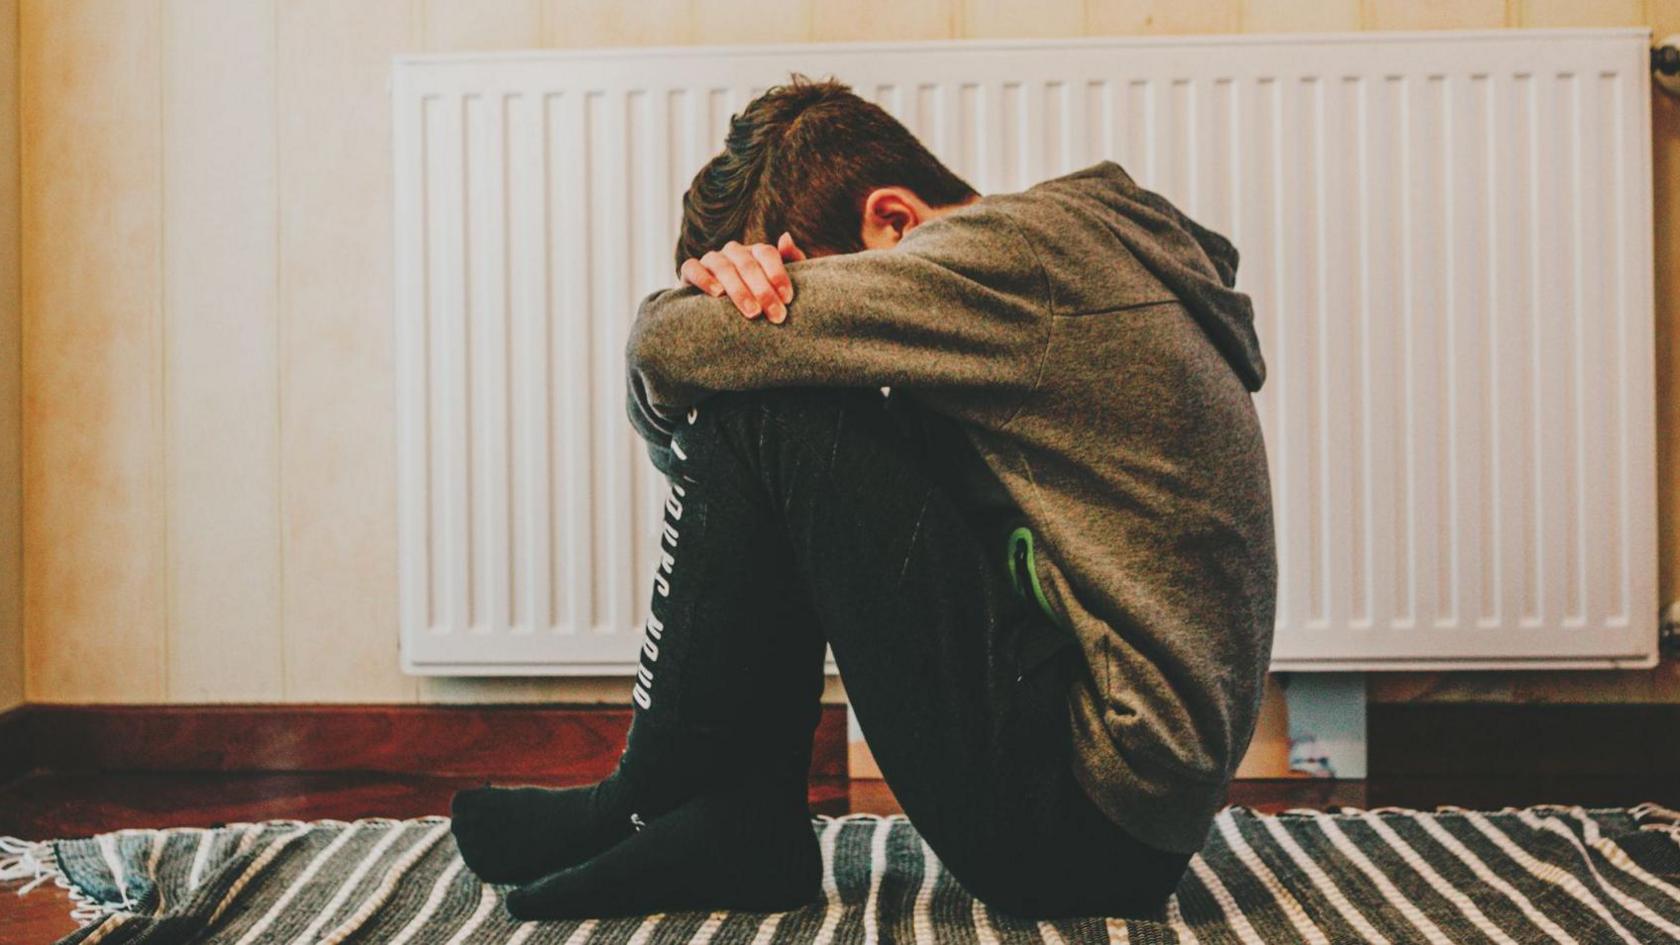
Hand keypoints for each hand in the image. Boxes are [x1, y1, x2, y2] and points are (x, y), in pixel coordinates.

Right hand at [678, 232, 805, 322]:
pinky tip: (717, 293)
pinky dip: (704, 278)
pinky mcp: (689, 271)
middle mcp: (733, 251)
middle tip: (776, 315)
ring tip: (753, 312)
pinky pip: (692, 268)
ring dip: (739, 290)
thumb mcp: (777, 284)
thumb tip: (786, 237)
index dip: (778, 274)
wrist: (716, 317)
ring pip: (723, 267)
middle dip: (764, 291)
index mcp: (755, 252)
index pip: (767, 254)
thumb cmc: (756, 299)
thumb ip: (790, 261)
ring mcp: (711, 259)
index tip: (787, 299)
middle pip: (748, 264)